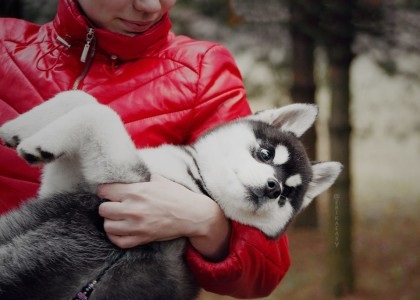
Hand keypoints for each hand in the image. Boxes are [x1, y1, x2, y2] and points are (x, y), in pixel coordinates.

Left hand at [97, 174, 229, 260]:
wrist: (192, 214)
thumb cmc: (177, 195)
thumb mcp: (160, 180)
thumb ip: (143, 178)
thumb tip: (135, 174)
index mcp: (136, 191)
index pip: (105, 191)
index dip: (105, 191)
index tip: (108, 193)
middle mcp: (132, 208)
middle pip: (103, 209)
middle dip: (107, 207)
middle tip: (114, 206)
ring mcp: (136, 225)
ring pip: (108, 226)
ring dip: (111, 222)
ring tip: (117, 219)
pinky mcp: (142, 238)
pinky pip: (118, 241)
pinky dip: (115, 237)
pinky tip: (119, 231)